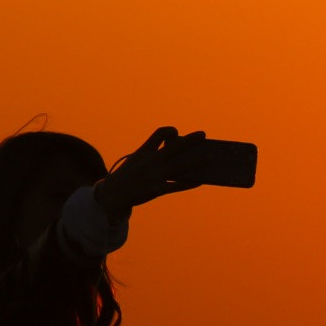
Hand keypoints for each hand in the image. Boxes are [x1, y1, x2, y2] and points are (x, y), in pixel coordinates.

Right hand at [94, 127, 211, 218]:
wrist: (114, 194)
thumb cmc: (130, 175)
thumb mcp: (137, 160)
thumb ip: (155, 155)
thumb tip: (180, 155)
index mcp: (144, 151)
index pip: (159, 134)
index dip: (170, 131)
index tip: (176, 133)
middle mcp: (150, 161)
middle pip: (174, 147)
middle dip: (190, 140)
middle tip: (203, 134)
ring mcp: (154, 176)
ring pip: (181, 166)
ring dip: (198, 161)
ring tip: (212, 157)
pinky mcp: (156, 190)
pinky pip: (177, 185)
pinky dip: (190, 182)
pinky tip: (201, 180)